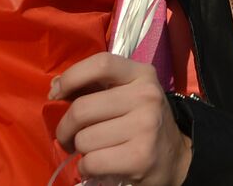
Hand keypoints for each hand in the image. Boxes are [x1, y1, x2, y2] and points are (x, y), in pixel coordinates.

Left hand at [51, 53, 191, 185]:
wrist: (176, 158)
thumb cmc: (142, 122)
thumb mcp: (128, 95)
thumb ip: (94, 86)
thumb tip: (55, 86)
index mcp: (142, 75)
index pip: (101, 64)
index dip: (72, 77)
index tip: (56, 93)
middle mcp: (146, 96)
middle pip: (82, 108)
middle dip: (65, 128)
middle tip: (69, 137)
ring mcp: (145, 126)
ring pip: (84, 139)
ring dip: (80, 150)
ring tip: (93, 151)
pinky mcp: (140, 157)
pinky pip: (91, 162)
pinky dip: (87, 168)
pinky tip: (99, 166)